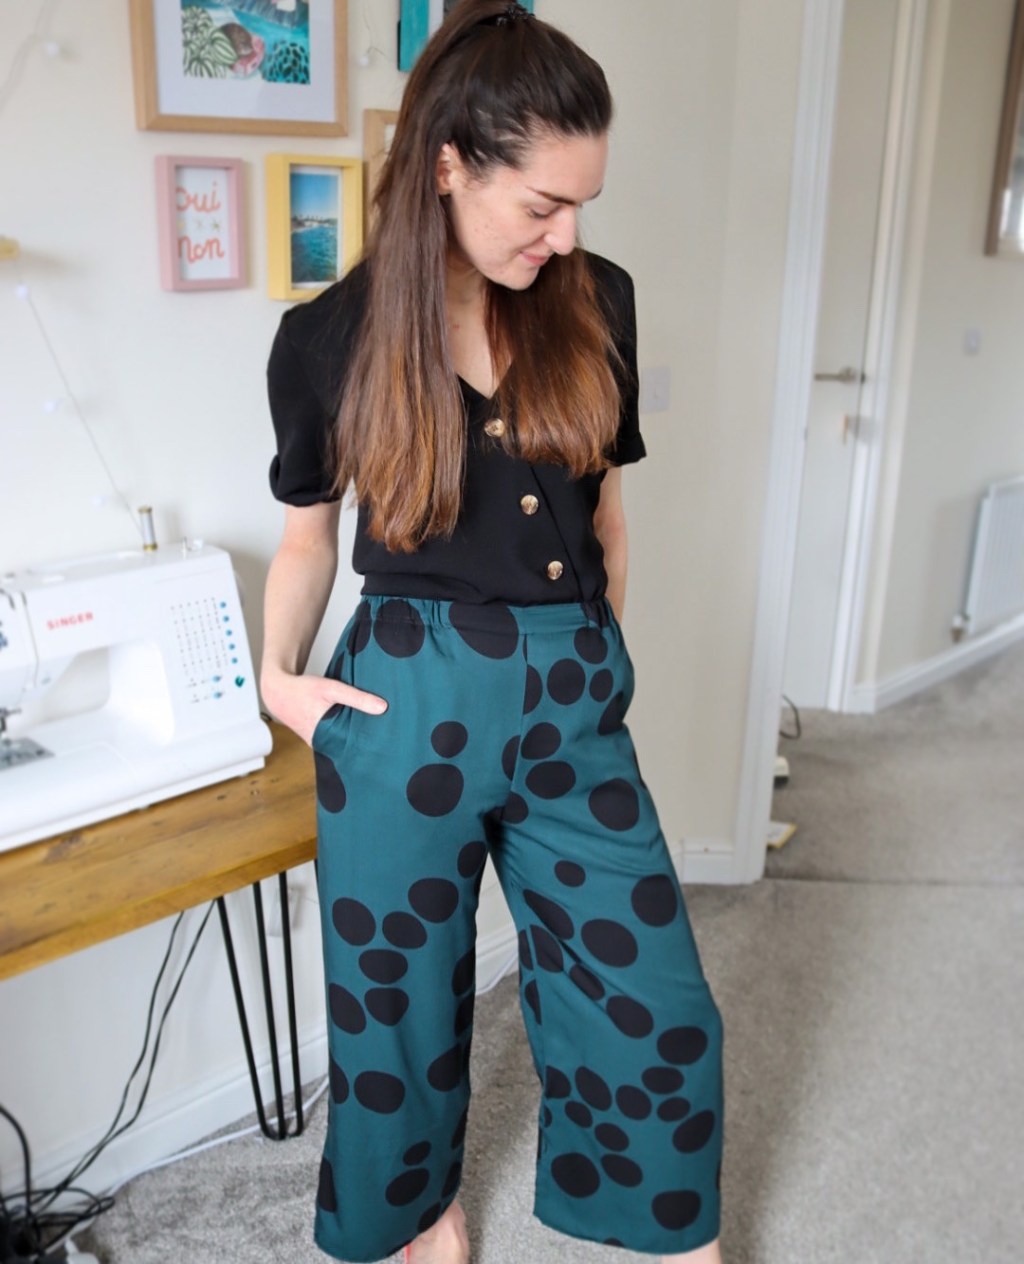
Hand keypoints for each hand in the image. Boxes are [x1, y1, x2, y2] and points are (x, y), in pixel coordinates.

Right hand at [261, 667, 387, 747]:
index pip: (352, 748)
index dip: (368, 748)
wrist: (278, 692)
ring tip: (375, 742)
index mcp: (324, 735)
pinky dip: (343, 737)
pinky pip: (333, 741)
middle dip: (364, 746)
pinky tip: (355, 733)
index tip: (386, 749)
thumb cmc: (302, 689)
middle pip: (347, 748)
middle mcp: (320, 743)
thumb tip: (383, 707)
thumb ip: (356, 697)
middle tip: (386, 748)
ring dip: (353, 742)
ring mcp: (317, 742)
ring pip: (340, 745)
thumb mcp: (331, 688)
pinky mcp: (316, 738)